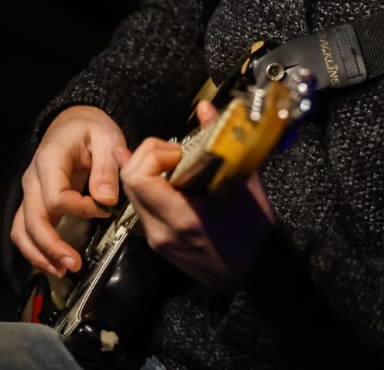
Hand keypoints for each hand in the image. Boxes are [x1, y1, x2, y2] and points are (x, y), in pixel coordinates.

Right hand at [11, 105, 129, 276]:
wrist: (73, 123)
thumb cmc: (89, 129)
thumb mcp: (106, 138)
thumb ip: (106, 168)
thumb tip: (105, 199)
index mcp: (49, 160)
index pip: (56, 197)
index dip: (80, 210)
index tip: (103, 209)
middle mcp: (33, 179)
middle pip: (33, 220)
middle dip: (52, 246)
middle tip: (74, 264)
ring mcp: (31, 192)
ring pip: (22, 230)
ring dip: (39, 254)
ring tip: (61, 271)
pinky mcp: (35, 203)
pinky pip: (26, 230)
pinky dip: (37, 250)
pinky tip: (53, 263)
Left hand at [121, 101, 275, 290]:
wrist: (254, 274)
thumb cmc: (254, 232)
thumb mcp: (243, 182)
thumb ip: (219, 141)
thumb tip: (205, 108)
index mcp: (183, 218)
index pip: (139, 179)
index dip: (152, 154)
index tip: (178, 151)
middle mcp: (162, 232)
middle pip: (130, 183)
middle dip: (147, 156)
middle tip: (175, 152)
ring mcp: (158, 240)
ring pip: (134, 194)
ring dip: (149, 171)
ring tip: (178, 165)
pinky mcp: (159, 243)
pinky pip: (143, 207)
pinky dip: (152, 187)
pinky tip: (172, 179)